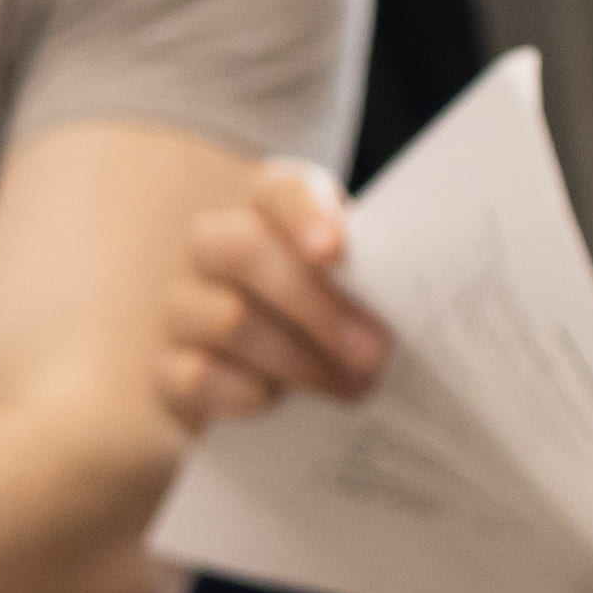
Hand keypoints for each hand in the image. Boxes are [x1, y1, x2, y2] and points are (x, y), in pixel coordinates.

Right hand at [160, 159, 387, 425]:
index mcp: (271, 210)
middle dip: (314, 306)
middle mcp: (216, 246)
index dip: (305, 216)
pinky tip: (278, 401)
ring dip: (298, 359)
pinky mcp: (169, 368)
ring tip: (350, 386)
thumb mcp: (360, 286)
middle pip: (243, 251)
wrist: (270, 373)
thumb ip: (377, 280)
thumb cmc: (335, 315)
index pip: (280, 192)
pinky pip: (196, 375)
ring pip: (227, 319)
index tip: (334, 253)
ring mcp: (184, 305)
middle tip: (372, 352)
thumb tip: (423, 302)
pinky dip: (245, 392)